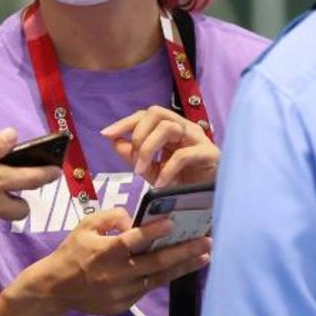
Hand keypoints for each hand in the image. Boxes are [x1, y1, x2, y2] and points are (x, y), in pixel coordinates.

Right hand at [10, 208, 211, 315]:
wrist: (56, 288)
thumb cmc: (73, 251)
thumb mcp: (86, 225)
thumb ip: (111, 217)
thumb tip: (136, 221)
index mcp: (104, 252)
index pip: (132, 241)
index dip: (152, 232)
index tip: (172, 223)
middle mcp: (116, 273)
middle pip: (155, 262)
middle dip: (183, 251)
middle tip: (206, 241)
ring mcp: (121, 291)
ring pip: (158, 278)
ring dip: (183, 266)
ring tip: (204, 256)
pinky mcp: (124, 303)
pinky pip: (148, 287)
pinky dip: (166, 277)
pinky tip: (181, 267)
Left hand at [101, 105, 218, 186]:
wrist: (209, 204)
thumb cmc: (184, 184)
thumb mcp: (153, 171)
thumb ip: (134, 156)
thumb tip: (115, 140)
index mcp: (172, 129)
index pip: (146, 114)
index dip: (125, 122)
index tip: (106, 134)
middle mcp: (185, 128)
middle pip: (156, 112)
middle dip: (138, 135)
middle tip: (134, 162)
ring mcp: (199, 139)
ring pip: (168, 127)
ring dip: (148, 149)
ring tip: (142, 172)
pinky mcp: (210, 154)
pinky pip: (183, 154)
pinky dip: (167, 169)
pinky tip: (160, 184)